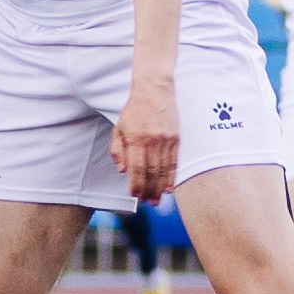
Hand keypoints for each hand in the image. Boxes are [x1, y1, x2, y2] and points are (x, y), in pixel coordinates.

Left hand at [111, 76, 179, 203]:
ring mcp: (166, 140)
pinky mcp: (176, 138)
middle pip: (152, 172)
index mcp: (137, 139)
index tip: (135, 195)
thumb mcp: (119, 127)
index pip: (137, 168)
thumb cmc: (134, 110)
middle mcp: (153, 141)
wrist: (154, 90)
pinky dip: (172, 176)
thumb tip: (122, 170)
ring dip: (160, 187)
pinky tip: (169, 187)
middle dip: (149, 190)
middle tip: (148, 203)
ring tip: (157, 200)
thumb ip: (118, 150)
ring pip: (164, 170)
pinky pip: (174, 162)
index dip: (136, 184)